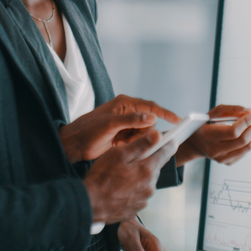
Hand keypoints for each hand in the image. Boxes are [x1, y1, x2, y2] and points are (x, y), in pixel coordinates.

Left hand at [60, 95, 180, 162]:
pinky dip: (135, 146)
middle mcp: (127, 112)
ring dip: (139, 141)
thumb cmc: (87, 131)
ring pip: (144, 133)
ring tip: (121, 144)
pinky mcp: (124, 135)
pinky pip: (137, 140)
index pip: (150, 107)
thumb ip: (130, 120)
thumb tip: (152, 117)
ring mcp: (126, 124)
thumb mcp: (109, 125)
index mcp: (125, 103)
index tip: (178, 121)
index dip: (165, 113)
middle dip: (146, 133)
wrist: (73, 145)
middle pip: (149, 122)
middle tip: (131, 141)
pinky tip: (122, 147)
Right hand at [84, 130, 173, 224]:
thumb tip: (158, 135)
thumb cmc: (101, 178)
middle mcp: (150, 186)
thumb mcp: (119, 154)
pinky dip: (132, 190)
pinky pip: (138, 195)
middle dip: (146, 162)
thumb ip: (141, 145)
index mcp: (148, 170)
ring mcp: (143, 200)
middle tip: (131, 159)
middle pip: (154, 169)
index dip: (169, 145)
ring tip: (120, 176)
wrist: (89, 204)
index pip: (165, 154)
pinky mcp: (135, 210)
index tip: (173, 141)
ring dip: (138, 177)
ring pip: (146, 182)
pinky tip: (118, 188)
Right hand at [175, 105, 250, 165]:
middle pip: (243, 140)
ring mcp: (222, 158)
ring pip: (247, 148)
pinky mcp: (228, 162)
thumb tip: (250, 111)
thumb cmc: (204, 126)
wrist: (196, 144)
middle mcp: (215, 150)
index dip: (247, 122)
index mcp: (208, 136)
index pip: (233, 131)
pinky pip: (244, 152)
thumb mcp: (213, 113)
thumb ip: (231, 110)